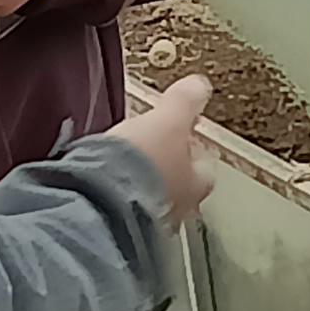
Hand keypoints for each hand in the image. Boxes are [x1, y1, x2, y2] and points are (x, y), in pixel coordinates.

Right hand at [108, 72, 212, 224]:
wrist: (104, 202)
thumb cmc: (143, 165)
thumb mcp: (167, 121)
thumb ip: (185, 102)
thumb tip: (199, 85)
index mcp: (197, 181)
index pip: (205, 160)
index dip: (194, 141)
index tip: (183, 127)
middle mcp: (178, 205)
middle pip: (179, 180)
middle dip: (167, 163)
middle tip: (152, 144)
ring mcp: (151, 219)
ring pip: (152, 194)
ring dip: (143, 180)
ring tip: (124, 161)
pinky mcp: (122, 225)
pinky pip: (125, 205)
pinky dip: (119, 192)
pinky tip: (104, 179)